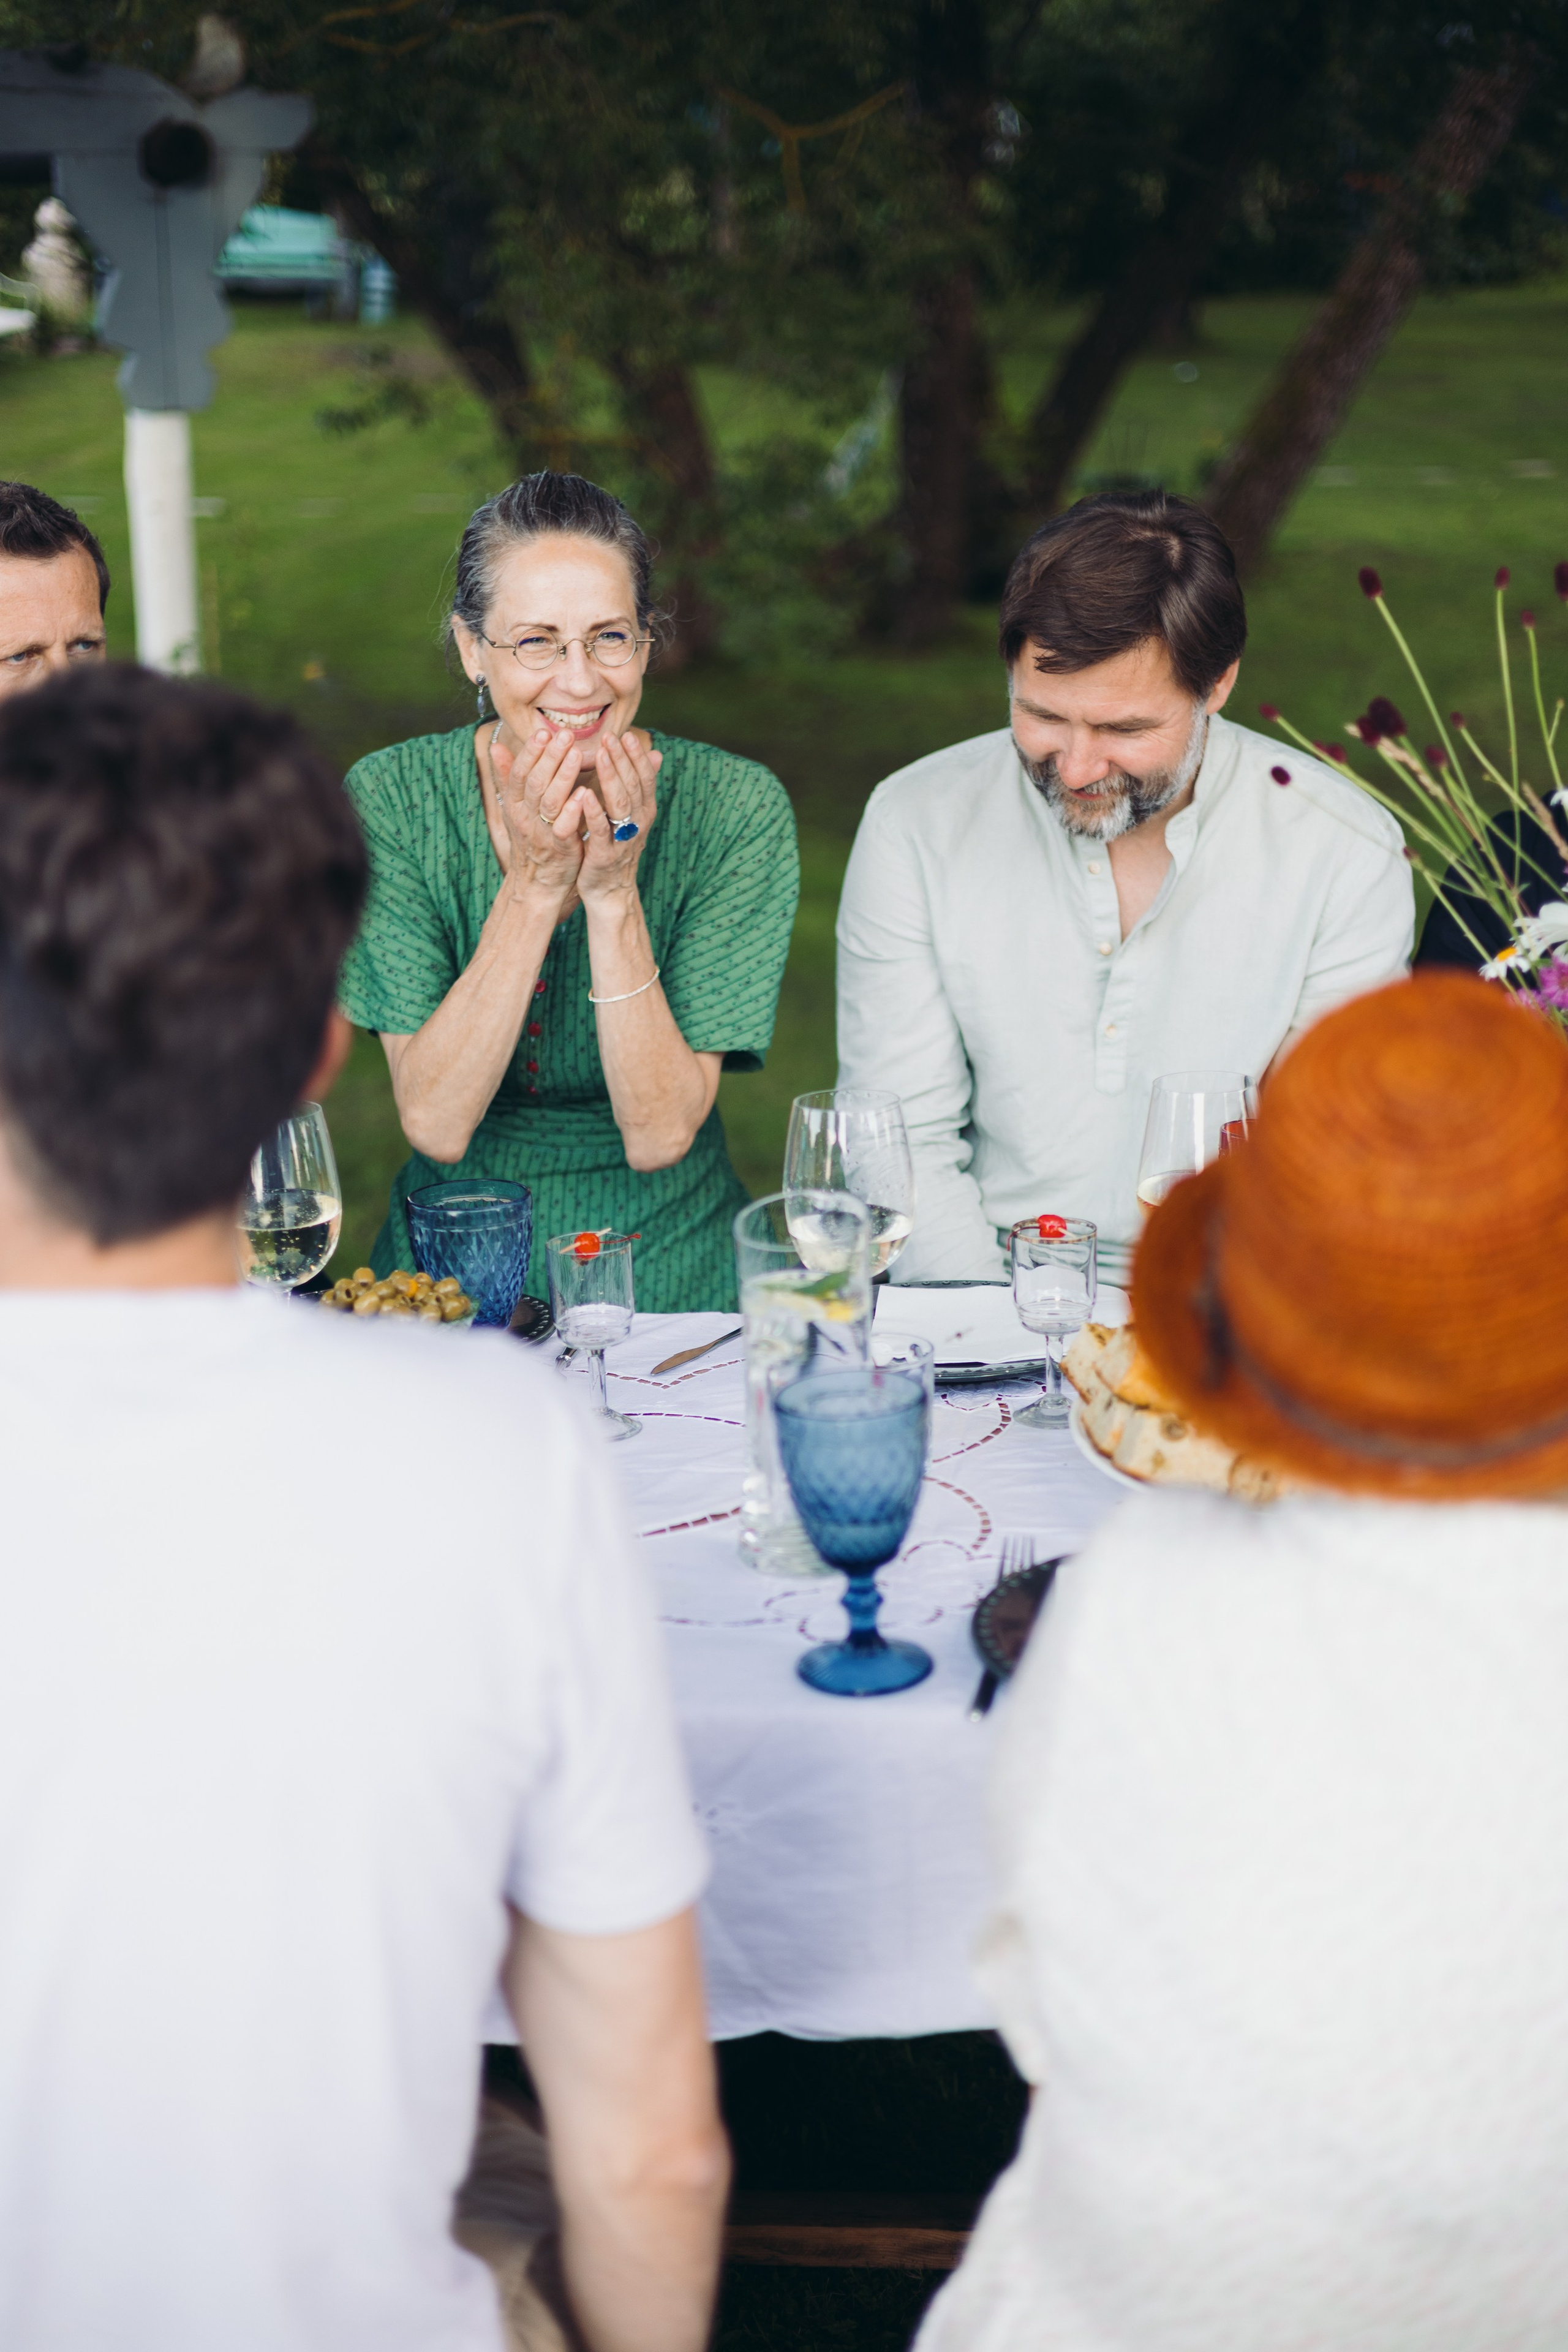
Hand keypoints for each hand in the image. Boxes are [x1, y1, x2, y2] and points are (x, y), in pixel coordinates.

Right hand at [488, 725, 589, 908]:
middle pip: (534, 782)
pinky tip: (583, 795)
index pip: (519, 772)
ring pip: (549, 801)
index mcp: (514, 804)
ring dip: (562, 777)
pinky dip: (572, 811)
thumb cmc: (532, 838)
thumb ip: (509, 778)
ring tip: (576, 754)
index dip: (530, 752)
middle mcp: (524, 817)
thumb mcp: (516, 808)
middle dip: (549, 757)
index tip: (543, 731)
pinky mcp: (559, 849)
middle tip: (564, 734)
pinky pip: (564, 828)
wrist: (538, 882)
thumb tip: (495, 747)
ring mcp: (541, 833)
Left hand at [576, 728, 661, 904]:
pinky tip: (585, 794)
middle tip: (609, 736)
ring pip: (620, 804)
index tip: (625, 734)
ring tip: (600, 755)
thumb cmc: (617, 847)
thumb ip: (640, 786)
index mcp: (645, 812)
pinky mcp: (604, 856)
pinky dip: (594, 812)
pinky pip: (601, 831)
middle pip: (633, 786)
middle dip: (622, 760)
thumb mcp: (632, 816)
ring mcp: (623, 840)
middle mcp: (639, 824)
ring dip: (611, 777)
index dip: (636, 757)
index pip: (644, 778)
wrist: (610, 892)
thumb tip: (657, 753)